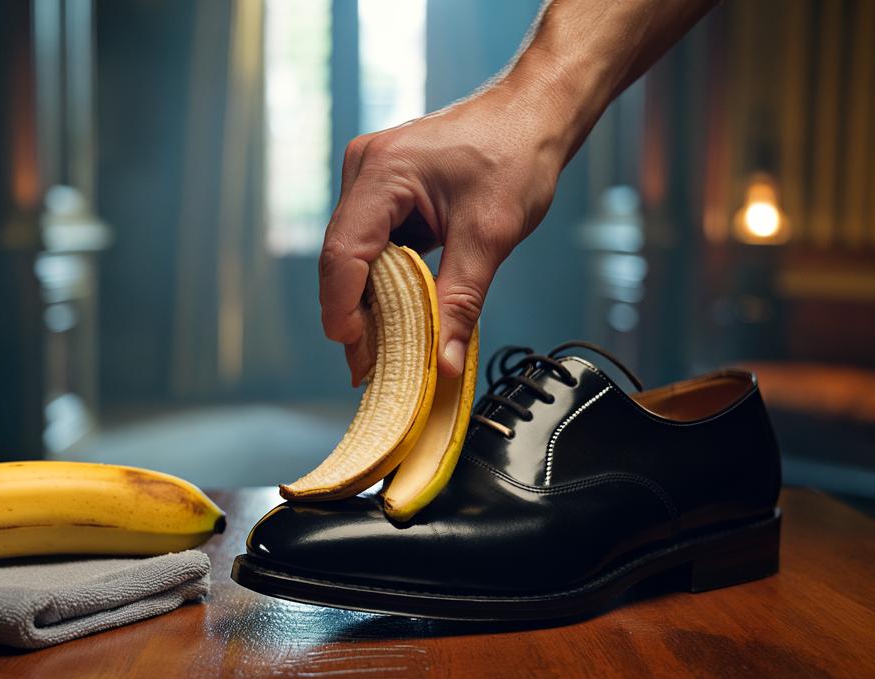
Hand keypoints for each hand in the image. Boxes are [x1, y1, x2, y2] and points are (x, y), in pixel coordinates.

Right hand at [318, 85, 563, 384]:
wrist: (533, 115)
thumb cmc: (515, 154)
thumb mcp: (490, 235)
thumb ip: (461, 301)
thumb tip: (443, 363)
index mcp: (382, 171)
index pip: (342, 252)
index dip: (343, 308)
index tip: (358, 353)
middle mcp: (364, 169)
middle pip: (341, 258)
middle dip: (354, 315)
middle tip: (369, 368)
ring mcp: (369, 177)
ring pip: (353, 255)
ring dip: (368, 300)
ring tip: (384, 349)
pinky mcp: (382, 189)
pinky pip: (371, 244)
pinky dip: (383, 280)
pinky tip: (398, 312)